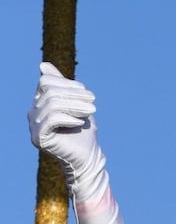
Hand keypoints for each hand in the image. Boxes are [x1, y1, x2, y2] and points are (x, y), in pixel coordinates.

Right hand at [28, 62, 104, 199]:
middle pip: (49, 92)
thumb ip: (61, 86)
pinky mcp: (38, 138)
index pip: (46, 82)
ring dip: (75, 105)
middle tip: (93, 101)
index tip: (87, 93)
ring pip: (51, 104)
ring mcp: (33, 126)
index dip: (67, 84)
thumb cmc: (83, 132)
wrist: (88, 158)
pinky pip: (51, 119)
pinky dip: (68, 118)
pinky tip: (81, 122)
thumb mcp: (75, 104)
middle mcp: (33, 113)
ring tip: (92, 111)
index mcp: (39, 102)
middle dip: (74, 94)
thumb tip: (42, 64)